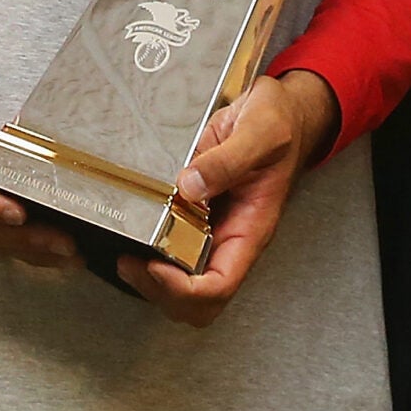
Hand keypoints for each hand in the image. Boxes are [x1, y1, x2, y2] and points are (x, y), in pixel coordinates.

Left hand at [118, 70, 336, 326]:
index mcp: (250, 229)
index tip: (154, 265)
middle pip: (198, 300)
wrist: (283, 110)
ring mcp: (213, 229)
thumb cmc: (280, 125)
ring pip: (183, 283)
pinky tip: (134, 233)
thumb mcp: (260, 132)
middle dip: (160, 292)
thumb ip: (228, 160)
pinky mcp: (197, 214)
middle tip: (130, 263)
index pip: (219, 286)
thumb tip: (190, 186)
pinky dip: (150, 253)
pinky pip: (173, 251)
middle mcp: (231, 237)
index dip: (183, 289)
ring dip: (151, 280)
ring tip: (127, 256)